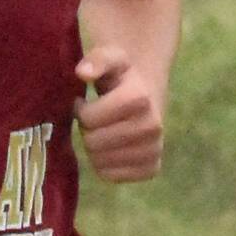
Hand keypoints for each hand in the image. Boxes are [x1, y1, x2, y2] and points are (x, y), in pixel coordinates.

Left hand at [74, 47, 164, 182]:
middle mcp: (152, 126)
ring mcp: (154, 150)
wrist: (147, 95)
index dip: (81, 111)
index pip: (89, 119)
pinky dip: (104, 165)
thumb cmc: (121, 77)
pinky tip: (110, 148)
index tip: (86, 103)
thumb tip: (83, 72)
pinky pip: (111, 176)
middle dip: (87, 130)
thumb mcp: (110, 59)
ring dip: (94, 148)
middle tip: (94, 120)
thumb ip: (96, 60)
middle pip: (93, 142)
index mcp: (140, 98)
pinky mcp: (151, 169)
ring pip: (100, 161)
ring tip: (102, 131)